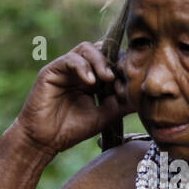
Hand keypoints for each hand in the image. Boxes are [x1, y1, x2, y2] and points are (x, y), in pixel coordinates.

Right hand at [12, 41, 131, 155]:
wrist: (44, 140)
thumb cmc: (71, 129)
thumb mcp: (104, 116)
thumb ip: (121, 104)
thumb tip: (143, 97)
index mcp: (94, 79)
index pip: (113, 61)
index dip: (123, 69)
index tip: (130, 87)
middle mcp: (81, 70)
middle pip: (102, 50)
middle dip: (114, 61)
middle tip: (121, 78)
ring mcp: (66, 68)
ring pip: (87, 49)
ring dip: (100, 61)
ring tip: (107, 78)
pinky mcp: (52, 70)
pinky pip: (71, 59)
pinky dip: (83, 67)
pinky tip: (90, 82)